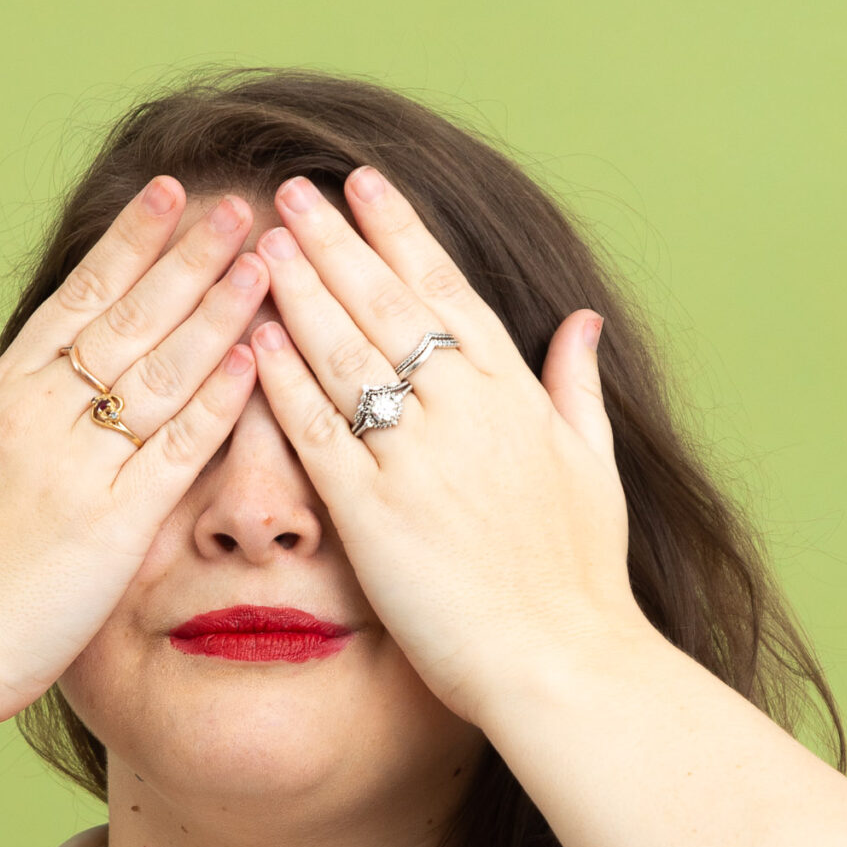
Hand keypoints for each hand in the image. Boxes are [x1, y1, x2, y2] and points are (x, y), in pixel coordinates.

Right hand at [0, 178, 264, 729]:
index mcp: (0, 395)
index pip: (76, 299)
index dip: (128, 243)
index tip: (169, 194)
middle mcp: (38, 417)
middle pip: (128, 319)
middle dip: (189, 258)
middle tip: (242, 205)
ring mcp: (75, 468)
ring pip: (160, 372)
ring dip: (217, 312)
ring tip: (265, 261)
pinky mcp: (108, 526)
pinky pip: (174, 451)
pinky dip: (215, 403)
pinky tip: (253, 360)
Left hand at [247, 169, 645, 723]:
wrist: (564, 662)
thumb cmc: (582, 581)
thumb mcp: (595, 467)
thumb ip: (576, 387)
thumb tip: (582, 320)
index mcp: (514, 396)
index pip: (446, 290)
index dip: (400, 232)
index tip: (364, 184)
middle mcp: (464, 412)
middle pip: (386, 305)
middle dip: (336, 241)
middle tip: (290, 190)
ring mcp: (416, 459)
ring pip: (346, 353)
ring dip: (300, 291)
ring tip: (260, 239)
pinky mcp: (374, 514)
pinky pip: (319, 432)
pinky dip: (283, 381)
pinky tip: (251, 339)